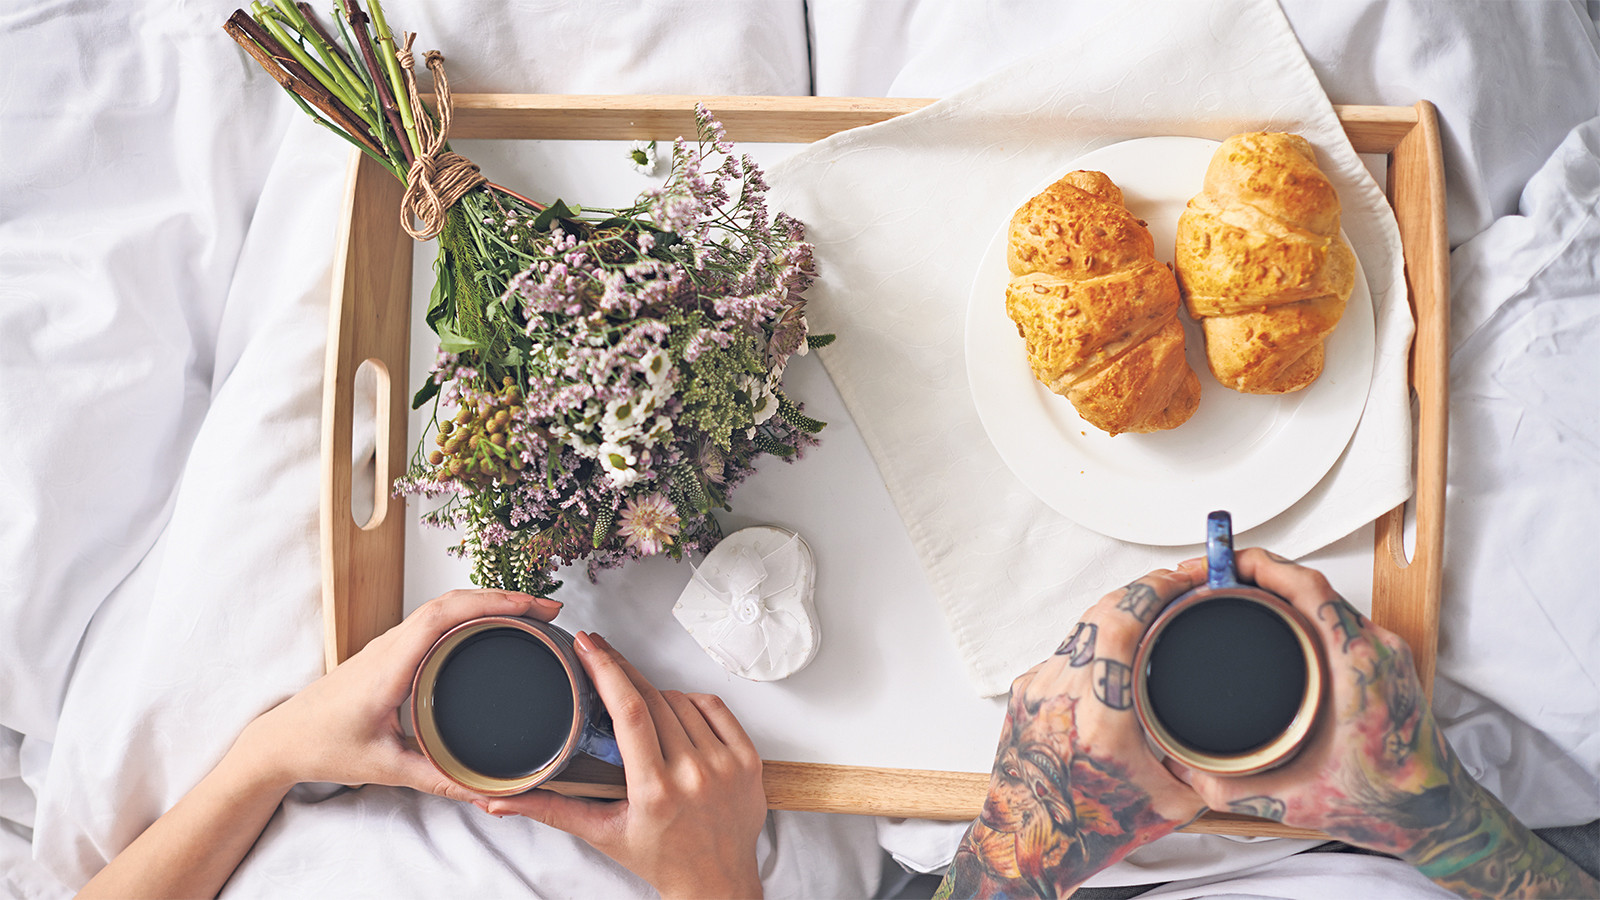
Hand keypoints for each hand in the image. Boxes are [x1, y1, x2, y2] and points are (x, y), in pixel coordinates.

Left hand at [235, 588, 561, 800]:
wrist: (282, 739)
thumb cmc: (323, 746)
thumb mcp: (385, 767)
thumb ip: (438, 779)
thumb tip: (486, 790)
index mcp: (390, 666)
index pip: (444, 615)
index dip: (491, 603)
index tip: (530, 608)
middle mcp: (391, 645)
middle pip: (452, 601)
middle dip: (503, 597)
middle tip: (547, 609)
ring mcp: (390, 644)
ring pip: (443, 606)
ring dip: (486, 601)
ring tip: (528, 614)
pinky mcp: (391, 650)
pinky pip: (435, 620)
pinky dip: (469, 613)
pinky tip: (489, 627)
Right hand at [488, 633, 765, 899]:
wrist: (715, 883)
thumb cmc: (660, 858)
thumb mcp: (601, 832)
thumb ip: (550, 809)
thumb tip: (497, 800)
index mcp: (655, 791)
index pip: (629, 712)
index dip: (606, 670)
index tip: (587, 646)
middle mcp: (694, 774)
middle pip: (652, 698)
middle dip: (620, 670)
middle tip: (597, 653)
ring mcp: (726, 765)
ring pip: (681, 700)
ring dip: (654, 694)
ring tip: (636, 709)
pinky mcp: (748, 760)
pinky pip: (715, 707)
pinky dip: (691, 702)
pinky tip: (675, 711)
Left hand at [937, 565, 1206, 898]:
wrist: (1023, 844)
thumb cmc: (1085, 829)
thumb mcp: (1169, 802)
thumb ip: (1204, 764)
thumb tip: (1234, 736)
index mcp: (1099, 714)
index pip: (1121, 619)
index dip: (1156, 587)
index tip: (1185, 578)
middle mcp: (1061, 692)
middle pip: (1101, 610)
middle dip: (1145, 590)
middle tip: (1178, 586)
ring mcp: (1038, 688)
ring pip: (1081, 626)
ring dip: (1119, 612)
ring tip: (1153, 612)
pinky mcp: (1024, 692)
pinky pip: (1065, 651)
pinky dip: (1095, 641)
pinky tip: (1116, 651)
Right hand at [1173, 550, 1599, 897]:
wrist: (1434, 814)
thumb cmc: (1385, 801)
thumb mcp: (1290, 799)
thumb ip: (1226, 788)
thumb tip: (1181, 769)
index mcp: (1355, 668)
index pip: (1307, 588)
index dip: (1260, 565)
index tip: (1222, 563)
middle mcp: (1376, 650)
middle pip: (1313, 584)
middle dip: (1260, 571)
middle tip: (1218, 577)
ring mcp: (1385, 650)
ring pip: (1329, 596)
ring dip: (1283, 587)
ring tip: (1242, 592)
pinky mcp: (1387, 658)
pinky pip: (1341, 614)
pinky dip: (1305, 607)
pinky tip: (1281, 620)